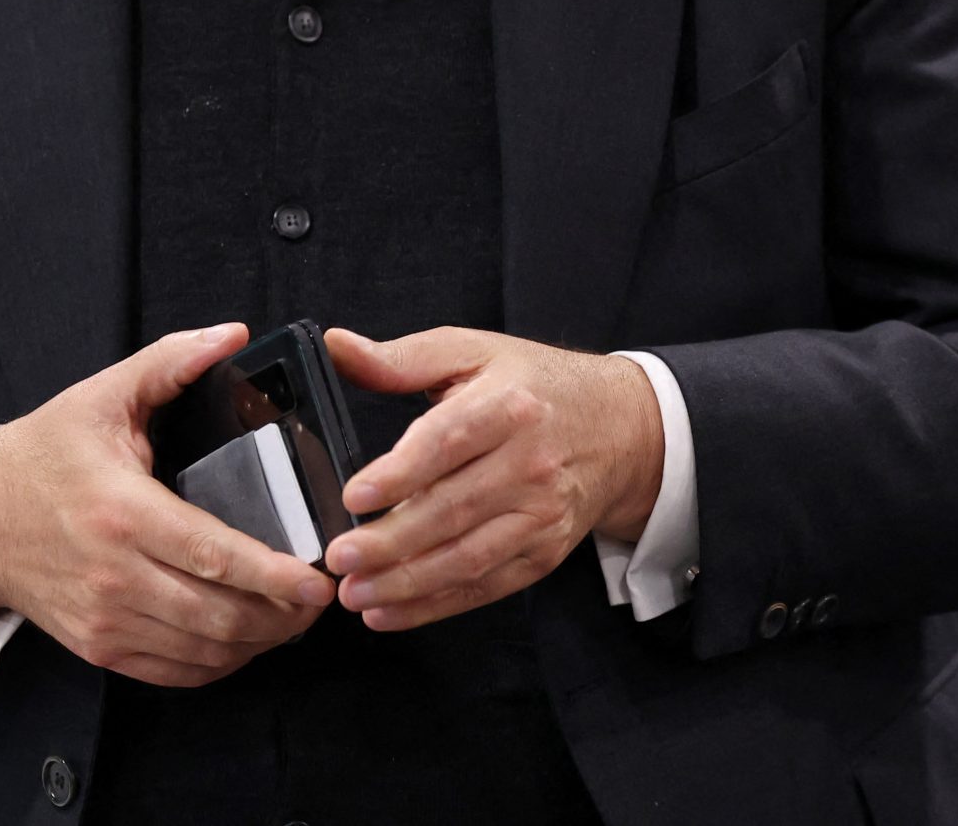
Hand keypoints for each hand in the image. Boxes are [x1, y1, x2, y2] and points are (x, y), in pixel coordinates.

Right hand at [0, 324, 332, 686]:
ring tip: (293, 618)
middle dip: (281, 615)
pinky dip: (218, 663)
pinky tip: (245, 640)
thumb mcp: (103, 395)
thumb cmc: (43, 454)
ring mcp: (104, 618)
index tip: (317, 578)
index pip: (212, 554)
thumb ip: (170, 361)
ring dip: (257, 642)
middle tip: (321, 597)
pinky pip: (172, 672)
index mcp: (122, 512)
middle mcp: (114, 574)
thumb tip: (229, 335)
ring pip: (201, 650)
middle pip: (216, 614)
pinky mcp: (97, 646)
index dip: (273, 573)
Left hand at [320, 326, 663, 630]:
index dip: (400, 472)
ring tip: (356, 593)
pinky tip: (391, 612)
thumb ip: (402, 357)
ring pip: (468, 557)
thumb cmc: (535, 386)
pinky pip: (485, 587)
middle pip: (453, 509)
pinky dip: (436, 605)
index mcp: (508, 406)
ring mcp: (540, 514)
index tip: (355, 495)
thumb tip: (337, 346)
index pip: (448, 442)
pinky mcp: (543, 552)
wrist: (621, 427)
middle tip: (340, 557)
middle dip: (391, 541)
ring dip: (408, 583)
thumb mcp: (473, 351)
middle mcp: (530, 464)